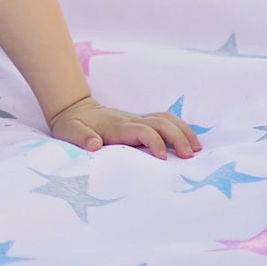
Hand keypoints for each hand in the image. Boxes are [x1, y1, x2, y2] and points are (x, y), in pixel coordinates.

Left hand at [46, 96, 201, 158]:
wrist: (74, 108)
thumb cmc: (72, 125)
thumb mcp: (69, 132)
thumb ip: (81, 137)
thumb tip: (95, 144)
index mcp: (115, 127)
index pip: (140, 130)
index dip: (153, 141)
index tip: (162, 156)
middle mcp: (129, 120)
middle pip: (160, 122)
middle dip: (177, 137)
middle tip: (189, 156)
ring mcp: (136, 118)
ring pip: (165, 119)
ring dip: (183, 132)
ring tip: (196, 149)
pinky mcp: (141, 120)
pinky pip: (164, 119)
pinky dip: (180, 128)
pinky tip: (191, 142)